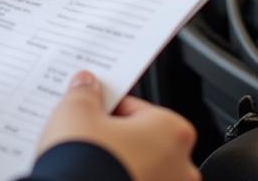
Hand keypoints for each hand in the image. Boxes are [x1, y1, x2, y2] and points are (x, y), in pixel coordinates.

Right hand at [39, 71, 198, 180]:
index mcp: (172, 132)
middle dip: (116, 140)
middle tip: (86, 139)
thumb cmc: (87, 166)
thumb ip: (85, 92)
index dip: (107, 108)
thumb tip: (87, 85)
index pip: (135, 108)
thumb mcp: (76, 112)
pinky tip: (89, 179)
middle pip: (141, 141)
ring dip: (118, 167)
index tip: (90, 112)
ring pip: (140, 170)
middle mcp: (182, 169)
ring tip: (84, 166)